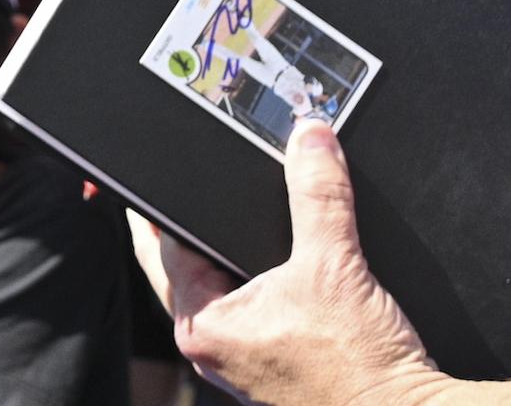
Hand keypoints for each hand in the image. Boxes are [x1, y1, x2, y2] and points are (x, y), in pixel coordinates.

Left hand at [175, 119, 451, 405]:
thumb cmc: (359, 370)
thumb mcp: (333, 264)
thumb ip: (318, 194)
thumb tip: (310, 141)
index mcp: (202, 327)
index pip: (163, 249)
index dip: (159, 208)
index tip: (151, 180)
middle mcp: (214, 348)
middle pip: (185, 270)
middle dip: (190, 231)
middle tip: (192, 189)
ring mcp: (244, 359)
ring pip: (220, 291)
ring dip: (228, 257)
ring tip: (240, 219)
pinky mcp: (276, 363)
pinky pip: (254, 310)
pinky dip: (260, 283)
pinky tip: (283, 266)